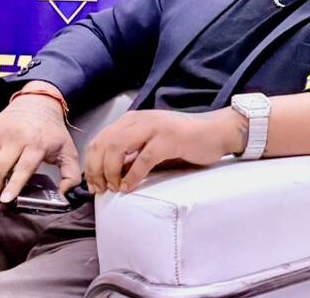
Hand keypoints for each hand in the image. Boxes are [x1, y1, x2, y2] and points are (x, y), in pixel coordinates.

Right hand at [0, 84, 78, 200]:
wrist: (38, 103)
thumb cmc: (52, 131)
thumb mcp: (67, 150)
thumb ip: (70, 174)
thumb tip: (64, 194)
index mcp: (38, 144)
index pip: (24, 168)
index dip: (15, 185)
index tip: (6, 199)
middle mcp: (18, 138)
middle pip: (1, 166)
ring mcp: (2, 133)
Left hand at [85, 108, 243, 193]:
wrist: (218, 131)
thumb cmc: (186, 140)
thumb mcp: (152, 143)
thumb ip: (131, 153)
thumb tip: (109, 175)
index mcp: (133, 119)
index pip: (99, 139)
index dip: (91, 164)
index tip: (94, 184)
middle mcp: (141, 119)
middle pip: (104, 143)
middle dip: (96, 170)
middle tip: (101, 189)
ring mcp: (156, 127)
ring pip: (117, 147)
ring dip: (111, 172)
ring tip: (115, 187)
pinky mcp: (171, 138)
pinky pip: (143, 159)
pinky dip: (133, 176)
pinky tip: (130, 187)